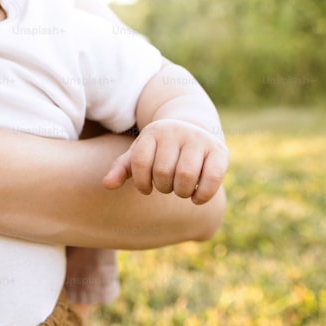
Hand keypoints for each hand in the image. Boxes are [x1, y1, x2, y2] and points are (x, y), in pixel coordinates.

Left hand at [102, 118, 227, 203]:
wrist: (194, 127)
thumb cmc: (161, 147)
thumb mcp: (141, 152)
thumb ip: (123, 167)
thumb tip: (107, 185)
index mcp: (153, 132)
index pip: (140, 162)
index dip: (141, 182)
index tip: (146, 188)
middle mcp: (175, 132)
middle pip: (163, 171)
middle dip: (163, 187)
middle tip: (167, 186)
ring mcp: (198, 140)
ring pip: (185, 175)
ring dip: (181, 191)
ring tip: (180, 190)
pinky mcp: (219, 151)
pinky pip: (211, 178)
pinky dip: (202, 195)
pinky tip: (196, 198)